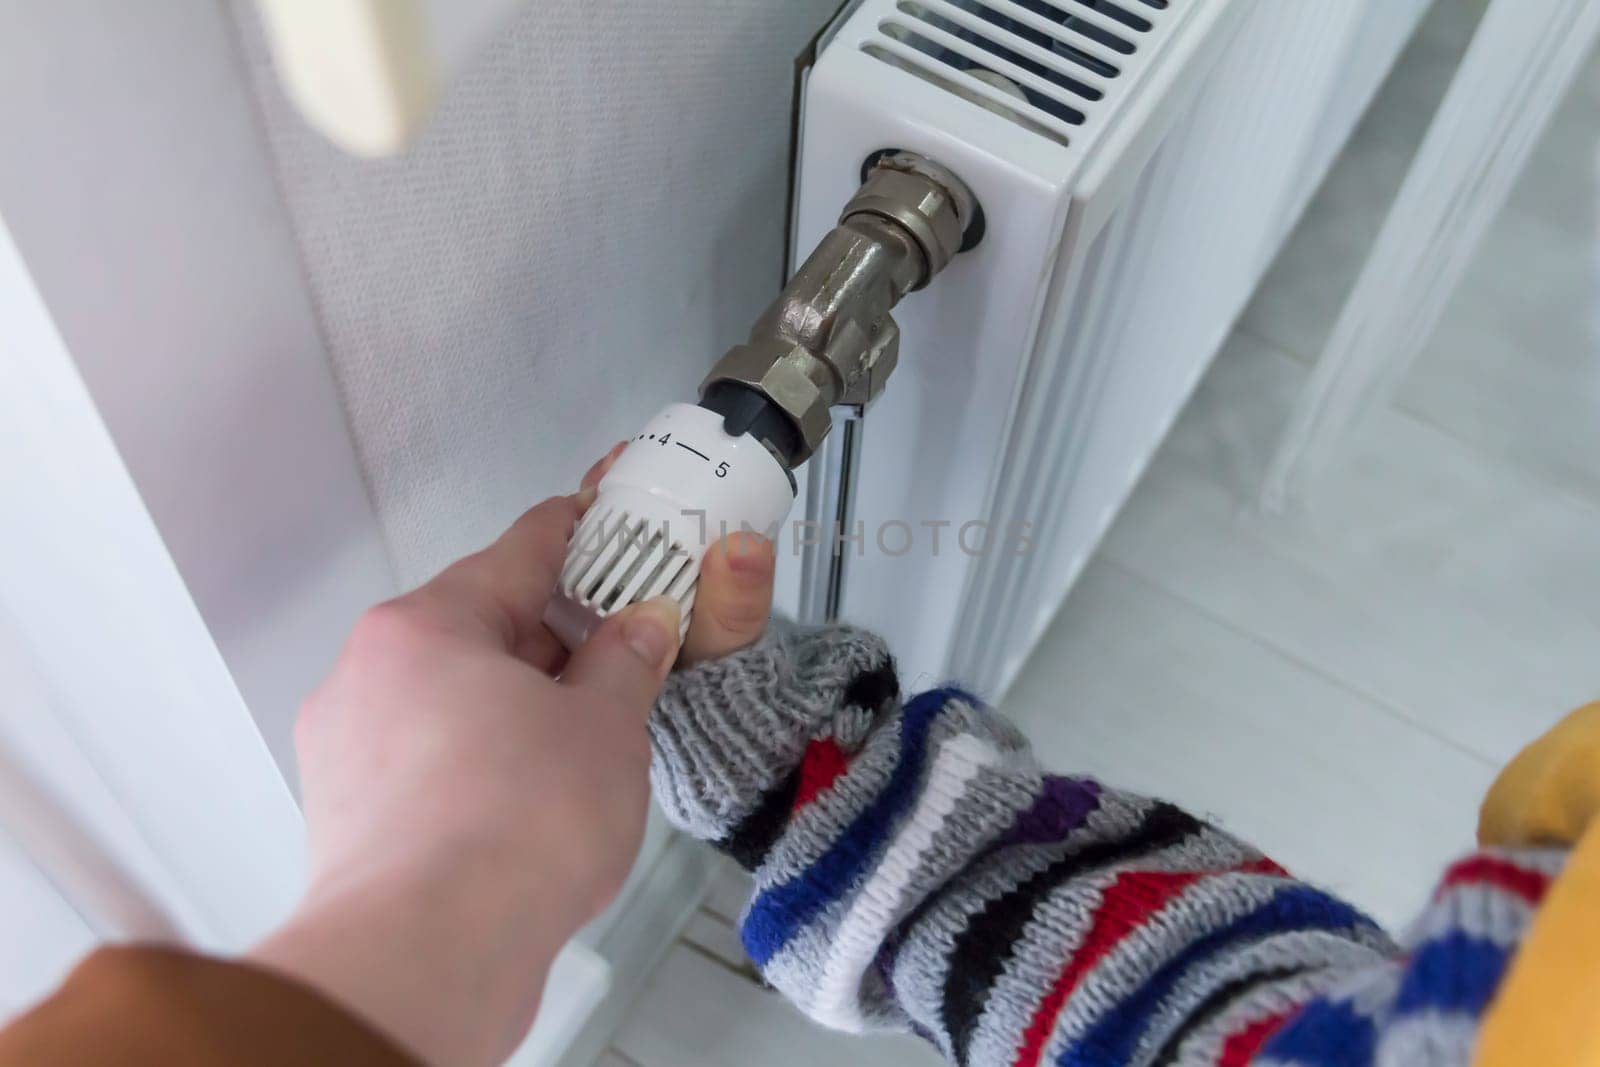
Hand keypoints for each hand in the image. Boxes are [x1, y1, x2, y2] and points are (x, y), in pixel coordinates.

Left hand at [248, 446, 774, 1065]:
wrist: (428, 953)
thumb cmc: (514, 827)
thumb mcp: (607, 726)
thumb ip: (627, 660)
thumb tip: (640, 625)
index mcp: (426, 625)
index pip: (516, 552)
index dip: (575, 530)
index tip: (604, 512)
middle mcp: (370, 671)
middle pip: (478, 628)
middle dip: (554, 640)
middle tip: (622, 650)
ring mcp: (348, 746)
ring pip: (450, 698)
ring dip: (516, 705)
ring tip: (585, 739)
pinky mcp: (347, 814)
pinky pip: (428, 759)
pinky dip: (480, 761)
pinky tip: (529, 798)